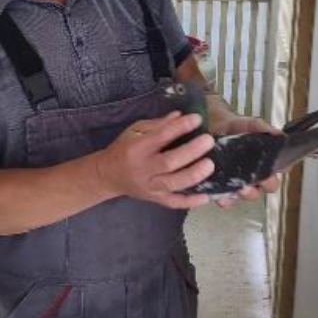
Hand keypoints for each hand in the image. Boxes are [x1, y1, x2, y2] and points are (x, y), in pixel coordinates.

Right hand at [95, 112, 214, 209]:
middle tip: (208, 141)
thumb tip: (180, 115)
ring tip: (210, 165)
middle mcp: (144, 169)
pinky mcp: (155, 199)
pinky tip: (206, 196)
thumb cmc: (124, 149)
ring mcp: (150, 186)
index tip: (197, 119)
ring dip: (193, 175)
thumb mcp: (134, 131)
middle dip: (191, 152)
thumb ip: (157, 124)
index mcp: (137, 148)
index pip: (161, 136)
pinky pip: (174, 202)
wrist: (108, 175)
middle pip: (169, 162)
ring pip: (173, 184)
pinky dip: (190, 202)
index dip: (180, 127)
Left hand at [213, 114, 281, 207]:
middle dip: (266, 184)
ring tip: (241, 188)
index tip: (277, 167)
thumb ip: (262, 128)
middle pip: (270, 186)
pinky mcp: (226, 189)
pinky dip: (226, 200)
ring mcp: (243, 183)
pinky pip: (228, 200)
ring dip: (247, 194)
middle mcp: (258, 174)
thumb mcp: (249, 125)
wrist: (213, 128)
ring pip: (251, 195)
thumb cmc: (235, 129)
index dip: (282, 168)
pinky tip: (222, 197)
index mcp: (268, 160)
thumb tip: (279, 135)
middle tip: (259, 179)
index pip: (283, 167)